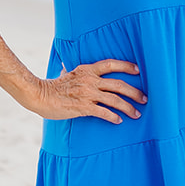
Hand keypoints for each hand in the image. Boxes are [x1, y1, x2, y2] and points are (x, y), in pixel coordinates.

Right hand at [26, 59, 145, 122]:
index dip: (126, 66)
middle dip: (134, 92)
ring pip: (115, 100)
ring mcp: (88, 94)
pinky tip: (119, 121)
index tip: (138, 70)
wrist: (39, 95)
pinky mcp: (84, 107)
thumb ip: (72, 72)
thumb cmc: (52, 87)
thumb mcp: (65, 74)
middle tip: (144, 98)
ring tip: (137, 114)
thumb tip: (67, 68)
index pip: (110, 64)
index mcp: (87, 70)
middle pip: (119, 84)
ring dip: (128, 107)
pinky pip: (104, 112)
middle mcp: (90, 80)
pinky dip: (113, 117)